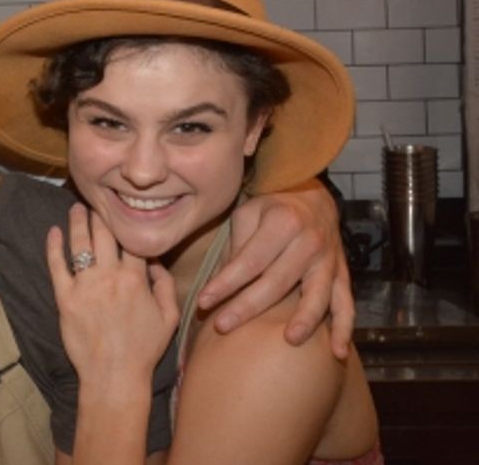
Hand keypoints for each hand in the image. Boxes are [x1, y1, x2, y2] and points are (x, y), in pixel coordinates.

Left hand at [46, 204, 177, 379]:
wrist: (114, 375)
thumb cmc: (143, 349)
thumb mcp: (169, 317)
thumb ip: (166, 285)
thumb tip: (155, 261)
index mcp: (136, 279)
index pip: (131, 240)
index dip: (126, 222)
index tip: (122, 209)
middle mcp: (110, 277)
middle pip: (103, 234)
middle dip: (100, 213)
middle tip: (96, 199)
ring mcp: (85, 286)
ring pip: (79, 243)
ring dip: (77, 221)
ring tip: (75, 208)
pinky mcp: (64, 298)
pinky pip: (56, 265)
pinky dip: (53, 246)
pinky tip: (52, 232)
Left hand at [196, 179, 353, 358]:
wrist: (313, 197)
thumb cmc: (272, 207)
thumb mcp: (248, 213)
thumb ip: (238, 245)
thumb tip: (221, 281)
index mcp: (283, 223)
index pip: (249, 261)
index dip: (225, 283)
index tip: (203, 301)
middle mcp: (310, 242)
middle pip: (277, 282)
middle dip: (247, 306)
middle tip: (222, 326)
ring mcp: (329, 261)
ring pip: (317, 295)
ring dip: (304, 319)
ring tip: (289, 340)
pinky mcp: (342, 275)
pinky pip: (346, 304)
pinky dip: (345, 328)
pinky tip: (339, 352)